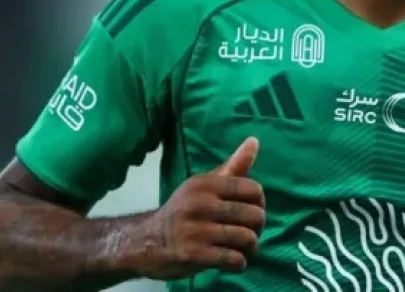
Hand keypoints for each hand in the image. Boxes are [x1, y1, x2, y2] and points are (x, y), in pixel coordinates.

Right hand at [130, 137, 264, 279]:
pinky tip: (234, 262)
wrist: (145, 241)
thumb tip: (254, 140)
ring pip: (246, 238)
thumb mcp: (204, 185)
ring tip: (244, 250)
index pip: (253, 190)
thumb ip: (233, 166)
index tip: (251, 211)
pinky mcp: (192, 254)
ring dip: (250, 248)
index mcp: (206, 184)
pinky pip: (232, 259)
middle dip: (258, 228)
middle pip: (254, 215)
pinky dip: (239, 263)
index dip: (260, 203)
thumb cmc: (184, 210)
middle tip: (249, 233)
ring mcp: (195, 230)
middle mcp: (200, 204)